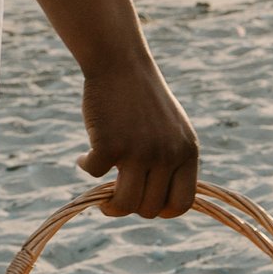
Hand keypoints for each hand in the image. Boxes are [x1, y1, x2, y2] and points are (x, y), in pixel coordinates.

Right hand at [79, 49, 199, 219]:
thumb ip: (171, 163)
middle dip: (130, 206)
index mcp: (187, 152)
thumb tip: (157, 207)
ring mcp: (139, 151)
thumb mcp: (171, 130)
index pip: (182, 203)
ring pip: (124, 204)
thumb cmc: (143, 98)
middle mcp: (167, 155)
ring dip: (109, 206)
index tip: (144, 203)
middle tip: (116, 193)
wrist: (121, 63)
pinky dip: (85, 166)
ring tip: (102, 198)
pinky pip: (94, 175)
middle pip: (149, 208)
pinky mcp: (110, 144)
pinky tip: (84, 156)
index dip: (162, 210)